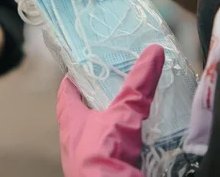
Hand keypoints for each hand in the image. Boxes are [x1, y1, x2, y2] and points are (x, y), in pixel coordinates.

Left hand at [57, 45, 164, 176]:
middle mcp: (74, 138)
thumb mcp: (123, 113)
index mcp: (70, 119)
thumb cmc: (100, 155)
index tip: (86, 64)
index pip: (67, 91)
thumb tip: (152, 53)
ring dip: (114, 121)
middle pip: (84, 111)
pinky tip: (140, 138)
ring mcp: (87, 155)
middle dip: (100, 98)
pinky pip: (114, 150)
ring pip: (99, 131)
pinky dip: (126, 142)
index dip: (76, 75)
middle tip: (117, 84)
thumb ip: (138, 85)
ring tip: (133, 108)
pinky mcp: (102, 169)